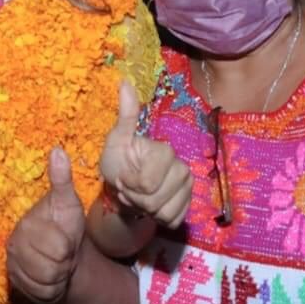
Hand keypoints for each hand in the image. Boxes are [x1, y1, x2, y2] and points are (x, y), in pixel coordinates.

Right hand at [6, 147, 86, 303]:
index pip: (57, 247)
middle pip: (52, 268)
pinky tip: (51, 277)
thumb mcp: (67, 201)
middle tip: (63, 252)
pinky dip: (51, 290)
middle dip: (64, 262)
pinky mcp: (17, 285)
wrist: (60, 252)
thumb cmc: (64, 224)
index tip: (66, 238)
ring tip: (58, 263)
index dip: (68, 246)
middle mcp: (14, 245)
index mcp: (27, 224)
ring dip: (59, 277)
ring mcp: (13, 266)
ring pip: (46, 283)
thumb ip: (61, 179)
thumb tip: (58, 150)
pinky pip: (41, 295)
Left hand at [99, 82, 191, 227]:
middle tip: (129, 187)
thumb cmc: (118, 160)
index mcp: (165, 151)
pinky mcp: (188, 206)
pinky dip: (156, 218)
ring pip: (164, 213)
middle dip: (135, 198)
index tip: (122, 176)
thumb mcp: (116, 139)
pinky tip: (149, 207)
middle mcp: (182, 168)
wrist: (124, 186)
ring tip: (138, 196)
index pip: (146, 184)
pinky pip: (172, 221)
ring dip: (144, 209)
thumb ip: (125, 115)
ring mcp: (187, 188)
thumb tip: (124, 82)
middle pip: (155, 201)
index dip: (128, 185)